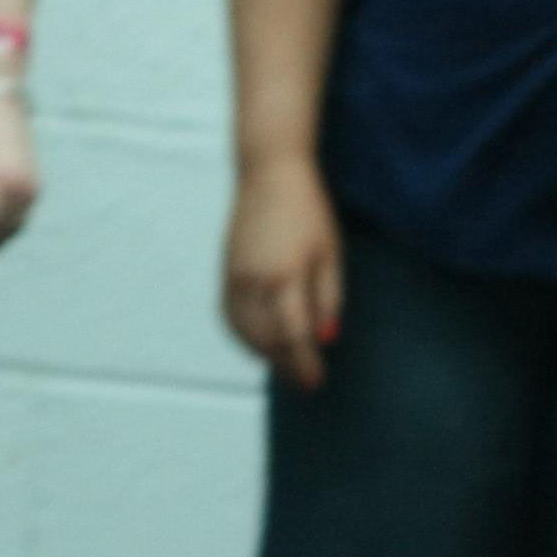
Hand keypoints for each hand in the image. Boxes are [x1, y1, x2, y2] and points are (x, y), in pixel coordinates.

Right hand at [224, 154, 342, 390]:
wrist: (270, 175)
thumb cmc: (308, 210)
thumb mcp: (330, 252)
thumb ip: (328, 298)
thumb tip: (326, 338)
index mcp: (285, 276)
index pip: (293, 336)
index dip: (304, 364)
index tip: (316, 382)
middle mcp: (255, 283)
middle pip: (268, 342)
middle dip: (287, 366)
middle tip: (305, 382)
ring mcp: (236, 281)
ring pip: (246, 336)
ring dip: (266, 356)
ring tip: (287, 366)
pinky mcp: (226, 277)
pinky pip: (232, 321)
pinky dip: (246, 340)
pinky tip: (262, 345)